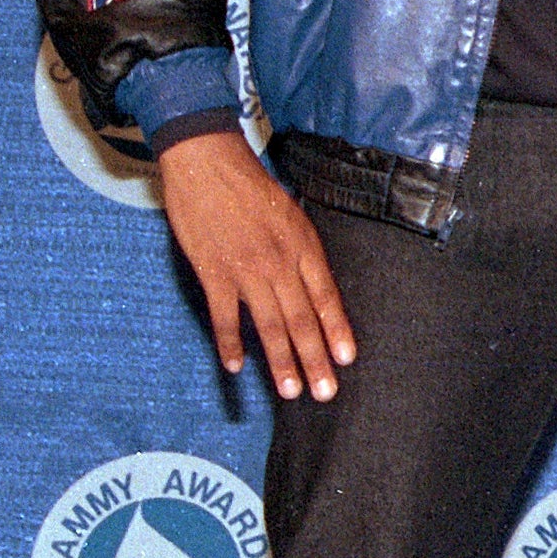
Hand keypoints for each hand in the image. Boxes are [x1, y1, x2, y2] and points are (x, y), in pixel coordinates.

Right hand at [158, 129, 355, 400]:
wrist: (209, 164)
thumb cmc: (253, 187)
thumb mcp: (292, 213)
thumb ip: (302, 251)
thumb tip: (312, 288)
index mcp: (303, 245)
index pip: (326, 297)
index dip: (337, 330)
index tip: (347, 360)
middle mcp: (280, 262)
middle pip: (301, 319)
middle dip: (315, 359)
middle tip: (325, 393)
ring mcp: (246, 270)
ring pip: (268, 324)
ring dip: (280, 361)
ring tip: (290, 391)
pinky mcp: (213, 272)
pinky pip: (224, 316)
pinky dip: (230, 343)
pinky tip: (237, 367)